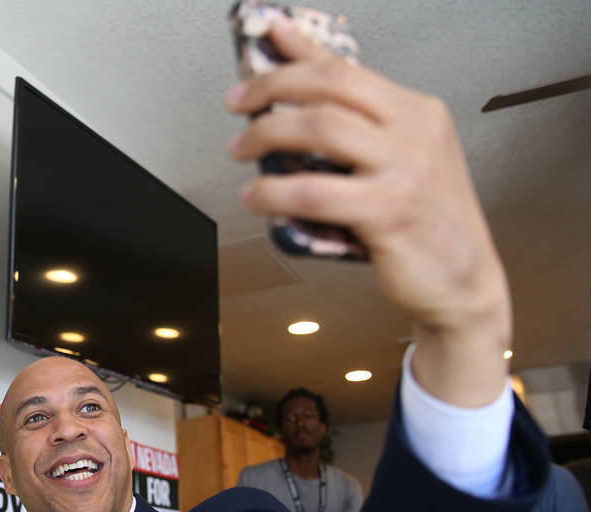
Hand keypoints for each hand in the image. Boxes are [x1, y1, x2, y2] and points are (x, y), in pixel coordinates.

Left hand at [226, 18, 509, 407]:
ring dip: (268, 134)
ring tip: (241, 150)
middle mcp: (416, 132)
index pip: (347, 69)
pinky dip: (275, 192)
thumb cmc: (423, 220)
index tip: (262, 43)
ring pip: (322, 129)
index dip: (297, 55)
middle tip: (237, 103)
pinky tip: (257, 197)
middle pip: (332, 87)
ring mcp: (406, 169)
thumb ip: (354, 126)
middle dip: (272, 87)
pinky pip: (317, 191)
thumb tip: (302, 99)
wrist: (463, 279)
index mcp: (418, 112)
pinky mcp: (390, 211)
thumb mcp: (398, 159)